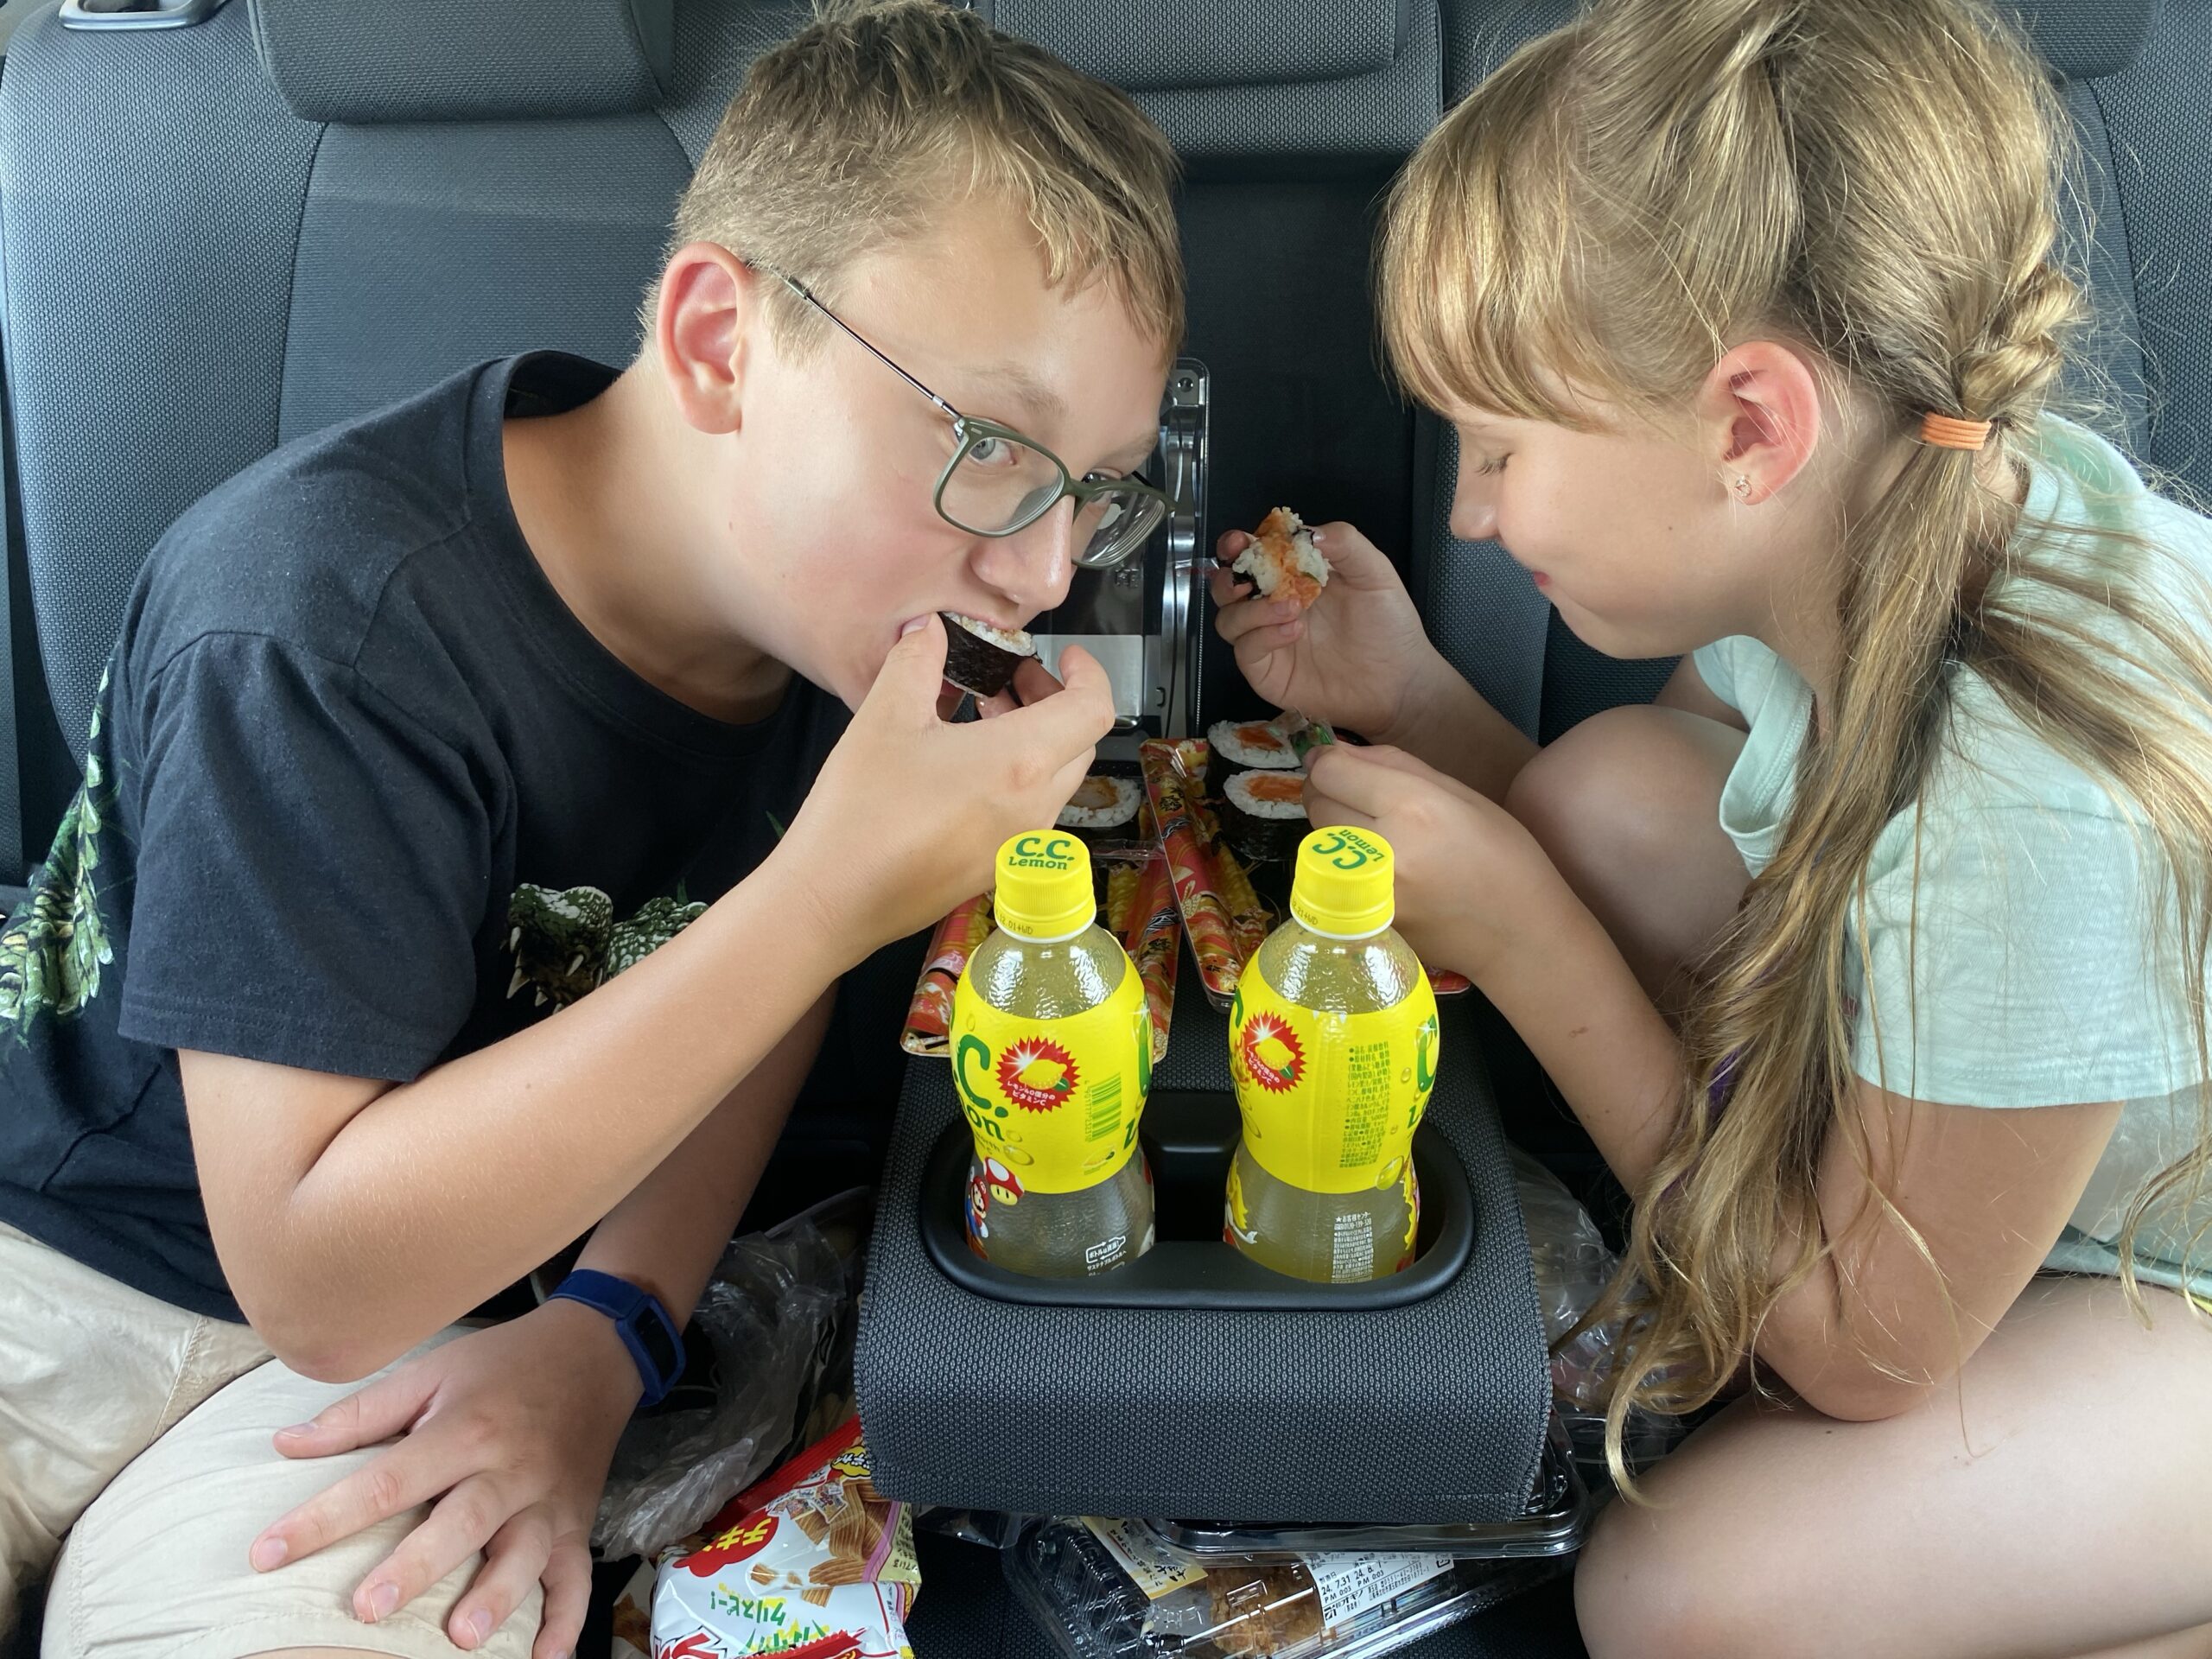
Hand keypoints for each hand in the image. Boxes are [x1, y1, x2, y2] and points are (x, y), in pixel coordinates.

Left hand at [250, 1300, 640, 1658]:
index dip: (326, 1517)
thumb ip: (360, 1414)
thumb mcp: (432, 1370)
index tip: (266, 1553)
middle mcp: (510, 1467)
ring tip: (463, 1636)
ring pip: (525, 1552)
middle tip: (370, 1607)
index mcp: (465, 1428)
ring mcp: (548, 1500)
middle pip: (464, 1520)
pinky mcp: (576, 1522)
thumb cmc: (501, 1365)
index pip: (387, 1477)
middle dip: (419, 1565)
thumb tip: (284, 1444)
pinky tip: (545, 1657)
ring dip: (498, 1594)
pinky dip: (567, 1619)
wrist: (595, 1352)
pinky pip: (577, 1576)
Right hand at [778, 613, 1114, 952]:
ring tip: (984, 716)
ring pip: (1056, 780)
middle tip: (1012, 680)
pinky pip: (1030, 812)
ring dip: (1036, 740)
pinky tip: (965, 767)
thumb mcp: (885, 716)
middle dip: (1056, 703)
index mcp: (1021, 762)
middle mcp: (1036, 807)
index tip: (1067, 655)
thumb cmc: (862, 807)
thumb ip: (917, 660)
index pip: (1094, 710)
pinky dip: (1018, 777)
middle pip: (1079, 744)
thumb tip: (930, 628)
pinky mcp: (998, 868)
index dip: (1091, 674)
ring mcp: (1020, 844)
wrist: (834, 899)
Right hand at [1209, 521, 1447, 739]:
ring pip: (1228, 620)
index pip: (1252, 556)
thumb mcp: (1374, 573)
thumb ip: (1345, 543)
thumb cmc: (1389, 626)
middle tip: (1247, 578)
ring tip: (1292, 608)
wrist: (1400, 680)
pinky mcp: (1268, 673)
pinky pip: (1246, 651)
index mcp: (1292, 576)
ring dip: (1251, 610)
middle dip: (1228, 578)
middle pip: (1227, 588)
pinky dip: (1263, 636)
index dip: (1238, 546)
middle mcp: (1273, 606)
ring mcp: (1268, 641)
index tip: (1242, 542)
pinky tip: (1293, 631)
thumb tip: (1306, 531)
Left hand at [1303, 743, 1563, 980]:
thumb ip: (1393, 765)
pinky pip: (1331, 876)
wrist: (1517, 935)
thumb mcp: (1459, 794)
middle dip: (1329, 792)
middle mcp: (1382, 849)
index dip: (1328, 761)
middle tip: (1360, 798)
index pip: (1330, 772)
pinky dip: (1343, 864)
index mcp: (1413, 807)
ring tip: (1375, 834)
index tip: (1337, 763)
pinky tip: (1379, 868)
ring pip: (1318, 840)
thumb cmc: (1502, 856)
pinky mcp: (1362, 921)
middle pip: (1317, 804)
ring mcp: (1367, 892)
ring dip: (1334, 829)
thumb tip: (1334, 751)